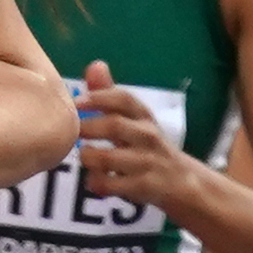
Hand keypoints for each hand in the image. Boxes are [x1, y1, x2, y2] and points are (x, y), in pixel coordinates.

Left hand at [71, 58, 196, 211]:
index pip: (124, 99)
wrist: (182, 181)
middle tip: (71, 132)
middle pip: (114, 126)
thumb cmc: (147, 145)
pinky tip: (93, 180)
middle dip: (88, 127)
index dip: (99, 97)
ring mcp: (146, 162)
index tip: (77, 101)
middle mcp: (147, 136)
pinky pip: (111, 185)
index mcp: (142, 116)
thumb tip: (95, 65)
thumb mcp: (133, 120)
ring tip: (84, 156)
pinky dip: (96, 183)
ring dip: (89, 157)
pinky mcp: (142, 187)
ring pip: (108, 158)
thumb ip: (109, 96)